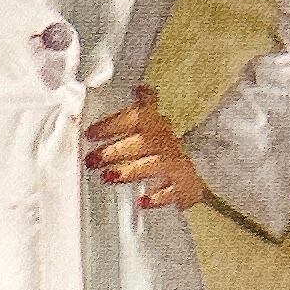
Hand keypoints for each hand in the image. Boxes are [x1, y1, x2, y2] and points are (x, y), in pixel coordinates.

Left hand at [83, 85, 203, 208]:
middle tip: (91, 160)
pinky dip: (158, 196)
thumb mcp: (151, 126)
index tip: (90, 134)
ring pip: (154, 164)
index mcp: (156, 125)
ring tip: (108, 177)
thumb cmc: (161, 149)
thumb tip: (140, 88)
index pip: (137, 116)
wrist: (199, 172)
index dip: (112, 124)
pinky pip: (174, 191)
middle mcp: (167, 143)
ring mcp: (176, 165)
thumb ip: (144, 108)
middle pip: (142, 142)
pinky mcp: (184, 187)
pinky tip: (143, 201)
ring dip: (130, 170)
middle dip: (114, 151)